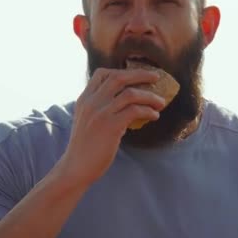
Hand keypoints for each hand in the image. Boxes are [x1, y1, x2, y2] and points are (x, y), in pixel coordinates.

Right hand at [58, 67, 165, 186]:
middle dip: (140, 74)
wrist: (77, 167)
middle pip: (118, 77)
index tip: (135, 76)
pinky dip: (148, 111)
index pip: (101, 74)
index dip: (121, 71)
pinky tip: (154, 116)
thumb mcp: (86, 120)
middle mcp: (92, 102)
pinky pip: (135, 111)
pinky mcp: (111, 126)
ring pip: (131, 94)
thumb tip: (127, 106)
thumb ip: (100, 109)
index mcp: (84, 99)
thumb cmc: (84, 147)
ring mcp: (101, 113)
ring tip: (161, 102)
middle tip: (156, 77)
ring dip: (150, 96)